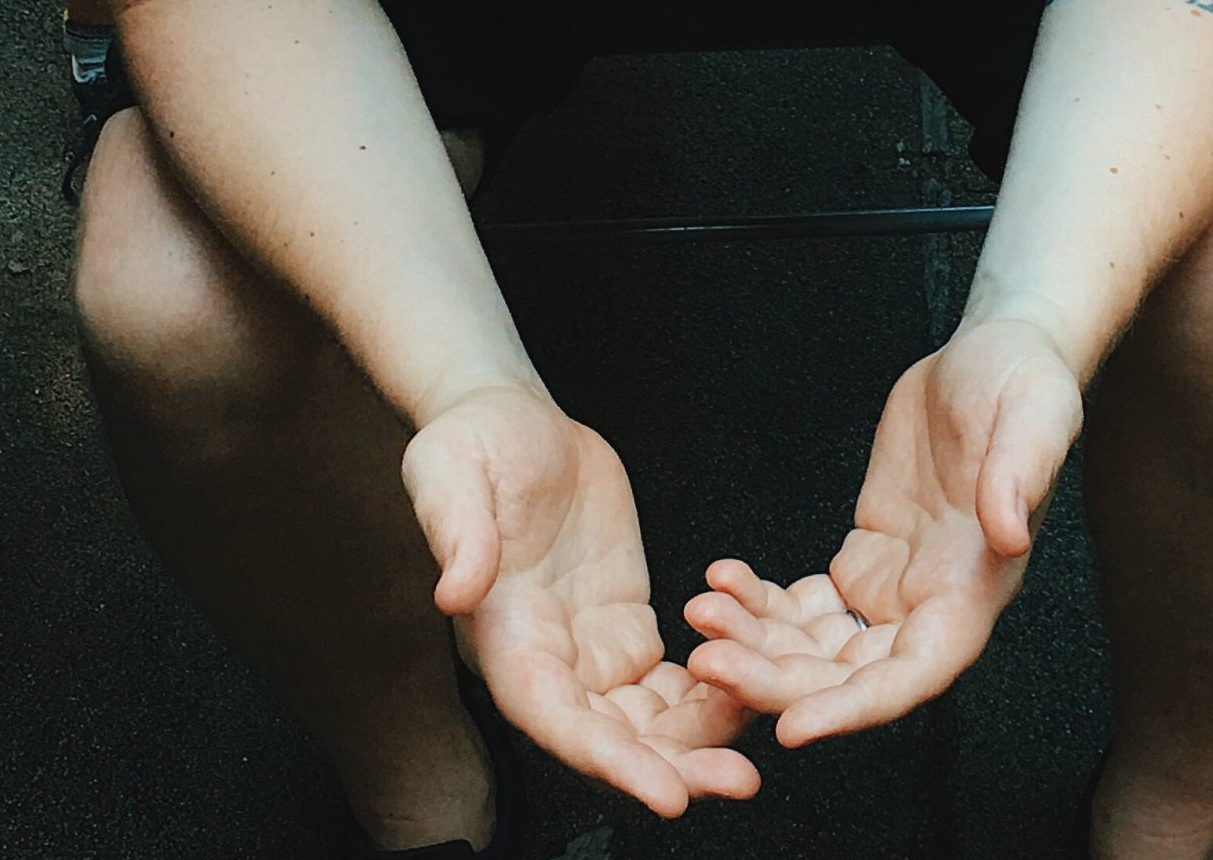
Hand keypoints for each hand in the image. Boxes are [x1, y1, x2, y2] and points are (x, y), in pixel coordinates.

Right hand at [404, 384, 760, 813]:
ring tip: (760, 741)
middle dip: (673, 766)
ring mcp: (588, 643)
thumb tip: (454, 591)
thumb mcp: (452, 473)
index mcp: (505, 636)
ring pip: (648, 717)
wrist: (511, 418)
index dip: (611, 761)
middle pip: (612, 737)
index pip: (557, 719)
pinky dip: (712, 687)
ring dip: (701, 736)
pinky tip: (755, 685)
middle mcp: (548, 657)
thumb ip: (458, 532)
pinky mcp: (622, 618)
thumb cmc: (471, 443)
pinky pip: (670, 675)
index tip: (667, 795)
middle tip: (739, 779)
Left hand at [685, 319, 1081, 741]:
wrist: (992, 356)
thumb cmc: (1025, 383)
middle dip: (777, 680)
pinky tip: (722, 580)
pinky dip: (759, 603)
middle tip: (707, 661)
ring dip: (756, 644)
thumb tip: (1009, 533)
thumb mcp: (1035, 417)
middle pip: (849, 677)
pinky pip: (805, 606)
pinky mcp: (867, 556)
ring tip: (700, 613)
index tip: (794, 728)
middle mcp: (933, 604)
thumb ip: (1020, 477)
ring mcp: (895, 586)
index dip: (854, 709)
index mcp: (975, 589)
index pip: (913, 675)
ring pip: (817, 649)